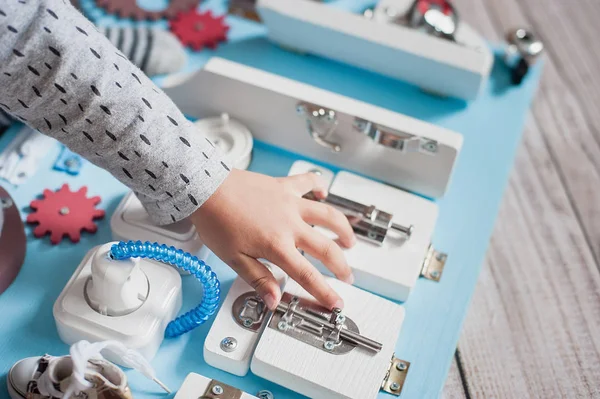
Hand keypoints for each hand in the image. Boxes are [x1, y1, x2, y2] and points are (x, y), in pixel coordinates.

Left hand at [191, 169, 355, 310]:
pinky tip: (324, 193)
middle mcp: (290, 224)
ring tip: (349, 240)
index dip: (325, 292)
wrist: (207, 188)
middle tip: (347, 276)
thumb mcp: (233, 258)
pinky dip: (319, 186)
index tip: (336, 303)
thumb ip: (258, 278)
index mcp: (277, 246)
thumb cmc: (216, 221)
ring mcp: (290, 203)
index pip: (307, 275)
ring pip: (328, 215)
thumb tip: (273, 299)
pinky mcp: (284, 186)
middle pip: (326, 248)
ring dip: (343, 229)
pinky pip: (308, 183)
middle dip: (341, 266)